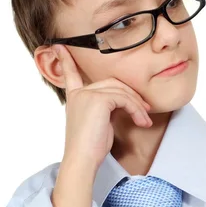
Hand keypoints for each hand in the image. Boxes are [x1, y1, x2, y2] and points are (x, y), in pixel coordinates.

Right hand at [51, 44, 151, 206]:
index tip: (59, 46)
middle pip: (113, 83)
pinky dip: (136, 110)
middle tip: (146, 111)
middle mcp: (79, 93)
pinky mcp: (97, 99)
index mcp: (75, 98)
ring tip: (145, 121)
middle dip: (132, 96)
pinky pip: (124, 99)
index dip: (66, 60)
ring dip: (137, 106)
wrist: (82, 161)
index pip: (71, 74)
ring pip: (121, 91)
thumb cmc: (92, 148)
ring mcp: (87, 94)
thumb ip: (107, 107)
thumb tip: (126, 102)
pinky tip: (141, 122)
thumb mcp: (100, 123)